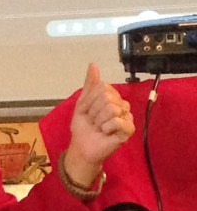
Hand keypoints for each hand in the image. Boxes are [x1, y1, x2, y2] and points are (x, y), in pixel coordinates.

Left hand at [64, 63, 133, 185]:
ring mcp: (127, 117)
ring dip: (98, 120)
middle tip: (93, 121)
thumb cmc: (83, 127)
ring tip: (98, 127)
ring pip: (111, 108)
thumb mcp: (82, 103)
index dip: (89, 100)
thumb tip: (93, 65)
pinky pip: (118, 120)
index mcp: (112, 97)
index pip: (102, 87)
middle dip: (93, 111)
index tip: (87, 111)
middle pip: (106, 97)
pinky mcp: (129, 130)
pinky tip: (105, 132)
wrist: (82, 146)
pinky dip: (106, 127)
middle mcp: (122, 105)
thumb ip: (89, 84)